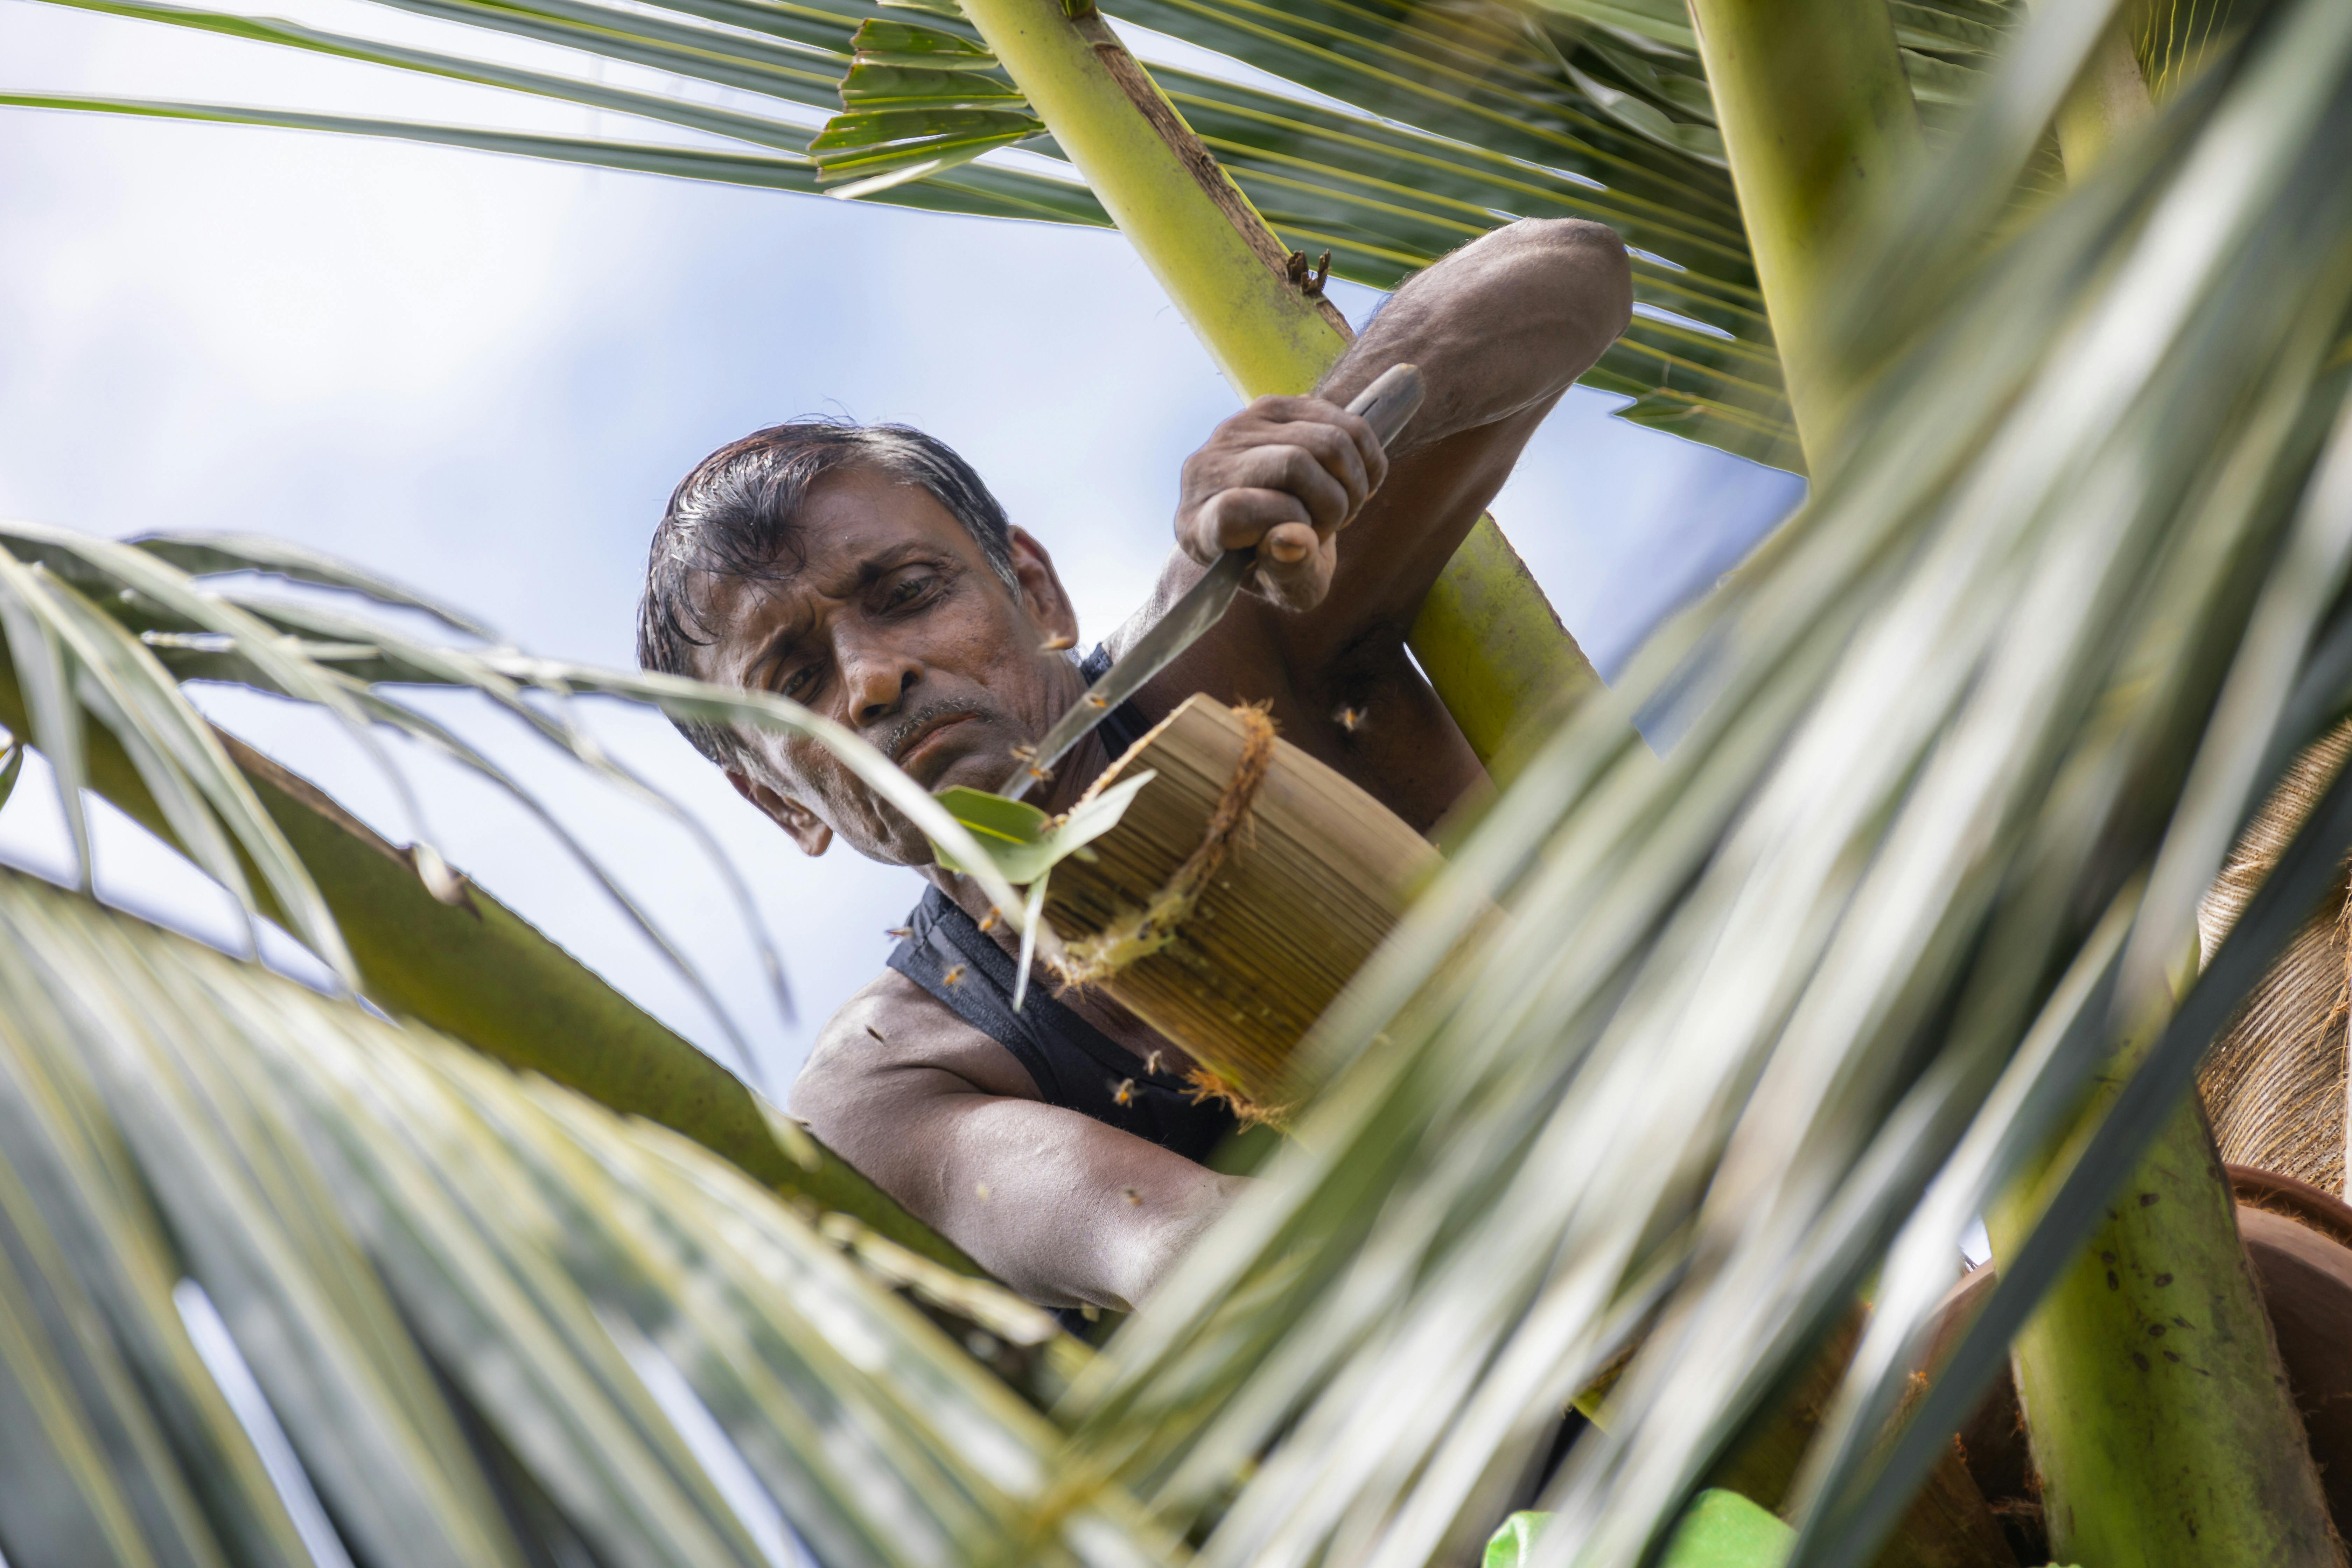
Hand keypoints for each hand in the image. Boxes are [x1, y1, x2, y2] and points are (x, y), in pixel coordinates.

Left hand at [1173, 394, 1388, 611]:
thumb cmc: (1278, 564)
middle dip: (1332, 505)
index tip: (1300, 541)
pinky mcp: (1278, 406)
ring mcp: (1241, 427)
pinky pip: (1348, 425)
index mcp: (1198, 525)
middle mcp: (1209, 466)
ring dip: (1352, 485)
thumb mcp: (1287, 588)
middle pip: (1296, 463)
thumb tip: (1295, 539)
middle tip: (1328, 527)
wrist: (1274, 528)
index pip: (1233, 509)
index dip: (1280, 522)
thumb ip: (1289, 572)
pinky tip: (1352, 484)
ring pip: (1328, 441)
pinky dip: (1367, 463)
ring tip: (1339, 506)